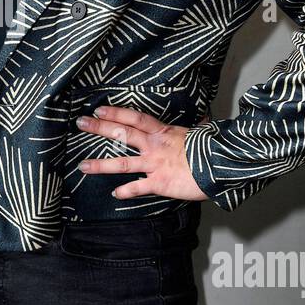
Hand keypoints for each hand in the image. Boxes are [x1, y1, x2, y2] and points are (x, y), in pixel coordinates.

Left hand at [75, 105, 208, 200]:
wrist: (223, 166)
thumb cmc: (214, 151)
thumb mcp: (200, 135)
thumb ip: (195, 129)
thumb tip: (205, 121)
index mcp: (164, 132)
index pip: (135, 118)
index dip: (116, 113)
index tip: (99, 109)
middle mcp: (155, 146)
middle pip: (123, 134)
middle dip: (100, 128)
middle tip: (81, 122)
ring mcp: (156, 165)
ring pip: (123, 163)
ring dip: (101, 165)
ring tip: (83, 166)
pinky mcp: (160, 183)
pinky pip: (139, 187)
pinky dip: (126, 191)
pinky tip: (115, 194)